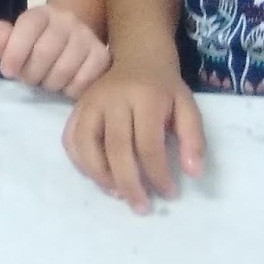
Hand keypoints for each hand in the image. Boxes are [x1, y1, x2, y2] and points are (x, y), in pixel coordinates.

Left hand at [0, 5, 109, 96]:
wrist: (73, 38)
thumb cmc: (37, 44)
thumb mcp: (16, 39)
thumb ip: (2, 38)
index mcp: (42, 14)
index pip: (28, 26)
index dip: (14, 51)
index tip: (7, 71)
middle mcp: (67, 20)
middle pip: (44, 53)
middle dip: (32, 74)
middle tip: (31, 79)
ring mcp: (87, 37)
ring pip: (64, 70)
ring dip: (50, 84)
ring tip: (48, 80)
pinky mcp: (103, 56)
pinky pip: (83, 82)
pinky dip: (70, 90)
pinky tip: (66, 84)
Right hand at [62, 59, 204, 213]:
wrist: (138, 55)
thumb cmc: (164, 88)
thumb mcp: (188, 107)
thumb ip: (193, 139)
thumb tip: (193, 173)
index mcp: (145, 97)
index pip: (148, 144)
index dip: (158, 174)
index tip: (169, 193)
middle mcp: (113, 98)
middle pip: (116, 148)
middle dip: (129, 183)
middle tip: (142, 207)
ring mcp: (90, 102)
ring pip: (86, 145)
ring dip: (100, 176)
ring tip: (118, 194)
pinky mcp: (77, 107)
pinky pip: (70, 139)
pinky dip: (80, 163)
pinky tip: (99, 177)